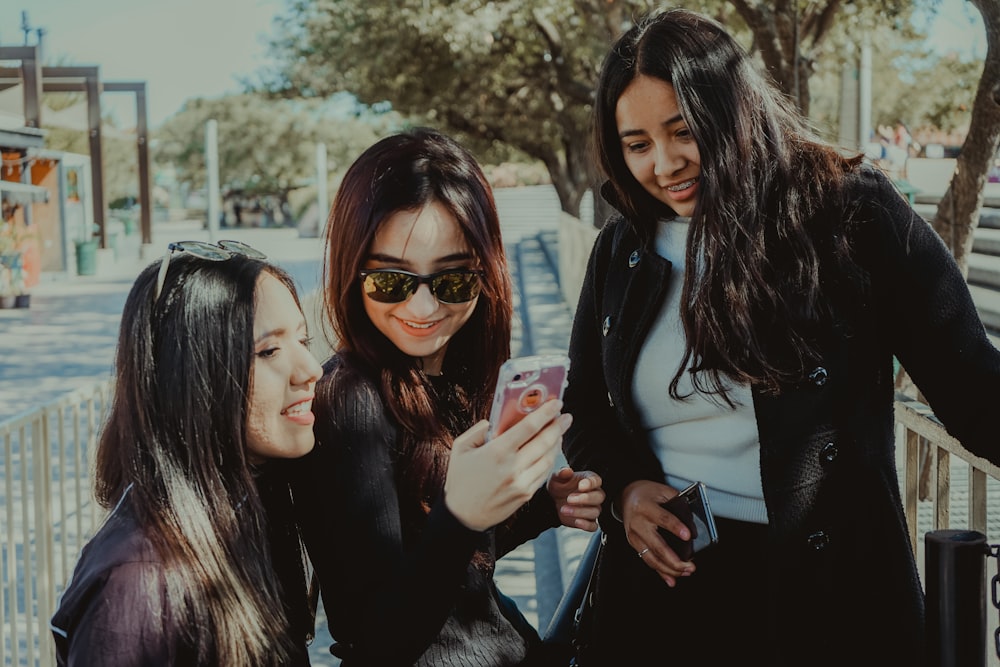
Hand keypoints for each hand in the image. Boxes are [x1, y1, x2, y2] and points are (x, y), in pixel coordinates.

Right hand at [445, 400, 570, 530]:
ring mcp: (522, 482)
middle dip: (558, 426)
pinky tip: (550, 451)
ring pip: (548, 458)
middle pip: (544, 441)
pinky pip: (544, 473)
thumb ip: (478, 430)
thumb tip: (495, 421)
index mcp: (496, 452)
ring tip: (559, 432)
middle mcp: (512, 467)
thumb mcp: (460, 449)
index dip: (546, 413)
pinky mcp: (526, 494)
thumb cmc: (460, 480)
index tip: (556, 404)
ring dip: (557, 442)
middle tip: (566, 416)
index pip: (529, 427)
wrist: (463, 516)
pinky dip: (550, 459)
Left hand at [547, 467, 603, 530]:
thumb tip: (567, 470)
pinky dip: (586, 525)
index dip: (591, 484)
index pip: (596, 481)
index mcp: (588, 480)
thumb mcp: (556, 478)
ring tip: (564, 509)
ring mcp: (592, 508)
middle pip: (599, 497)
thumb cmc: (558, 486)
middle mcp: (594, 494)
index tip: (581, 486)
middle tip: (569, 499)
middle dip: (585, 499)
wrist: (552, 501)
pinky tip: (576, 521)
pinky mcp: (588, 521)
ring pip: (595, 512)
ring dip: (580, 512)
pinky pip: (593, 526)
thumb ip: (561, 473)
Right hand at [620, 480, 695, 585]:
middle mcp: (638, 523)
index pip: (663, 518)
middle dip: (674, 560)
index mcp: (645, 507)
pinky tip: (671, 579)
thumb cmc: (646, 493)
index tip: (688, 535)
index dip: (676, 527)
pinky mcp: (634, 544)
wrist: (625, 495)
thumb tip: (693, 523)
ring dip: (670, 569)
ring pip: (652, 558)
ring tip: (686, 571)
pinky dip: (660, 572)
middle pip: (657, 545)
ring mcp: (634, 536)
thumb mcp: (663, 491)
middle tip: (690, 565)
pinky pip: (648, 560)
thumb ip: (679, 504)